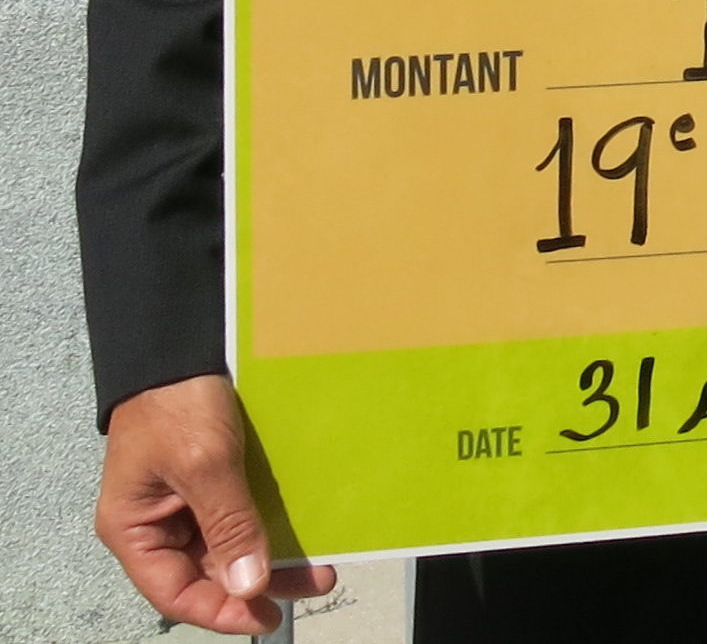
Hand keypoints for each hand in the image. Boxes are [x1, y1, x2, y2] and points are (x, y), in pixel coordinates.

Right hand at [96, 374, 332, 635]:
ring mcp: (186, 502)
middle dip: (259, 583)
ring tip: (320, 565)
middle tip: (316, 582)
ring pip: (228, 547)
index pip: (175, 593)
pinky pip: (238, 515)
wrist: (182, 343)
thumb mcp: (204, 463)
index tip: (266, 618)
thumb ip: (227, 524)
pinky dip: (267, 527)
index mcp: (135, 529)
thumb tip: (249, 584)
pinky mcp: (212, 479)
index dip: (220, 612)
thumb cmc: (177, 402)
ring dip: (270, 557)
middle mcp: (158, 524)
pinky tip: (302, 533)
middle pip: (207, 573)